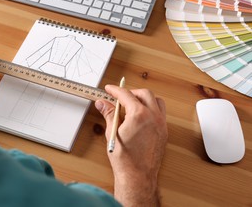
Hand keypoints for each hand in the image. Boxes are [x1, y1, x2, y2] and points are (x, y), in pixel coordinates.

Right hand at [95, 86, 167, 206]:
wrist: (137, 176)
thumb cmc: (125, 158)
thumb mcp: (112, 132)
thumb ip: (109, 114)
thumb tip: (102, 104)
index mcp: (139, 115)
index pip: (126, 94)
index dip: (115, 90)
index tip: (110, 89)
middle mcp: (153, 117)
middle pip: (144, 93)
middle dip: (131, 92)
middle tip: (119, 97)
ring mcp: (161, 124)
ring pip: (156, 101)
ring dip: (144, 98)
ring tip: (131, 104)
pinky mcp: (164, 132)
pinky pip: (160, 112)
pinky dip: (151, 108)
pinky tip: (140, 116)